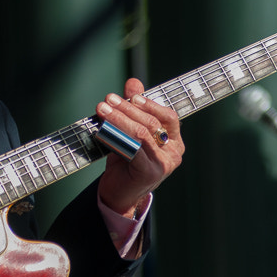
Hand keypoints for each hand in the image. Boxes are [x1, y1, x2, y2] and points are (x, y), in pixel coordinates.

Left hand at [95, 78, 183, 217]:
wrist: (119, 193)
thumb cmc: (126, 160)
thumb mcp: (130, 131)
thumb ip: (134, 108)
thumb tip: (134, 82)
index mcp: (174, 141)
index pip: (169, 116)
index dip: (150, 103)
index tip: (131, 96)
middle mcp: (174, 152)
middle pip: (152, 123)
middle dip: (127, 108)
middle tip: (108, 99)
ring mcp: (164, 164)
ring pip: (142, 134)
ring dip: (119, 119)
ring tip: (102, 109)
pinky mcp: (149, 173)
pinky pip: (132, 149)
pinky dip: (116, 137)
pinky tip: (102, 130)